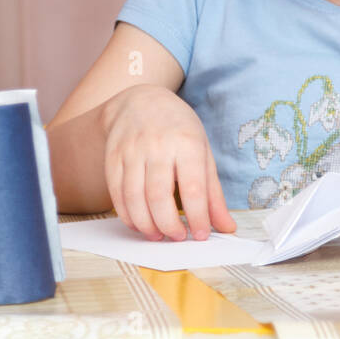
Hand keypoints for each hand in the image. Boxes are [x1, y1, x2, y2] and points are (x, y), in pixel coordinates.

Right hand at [100, 85, 236, 240]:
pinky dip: (127, 215)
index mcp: (187, 143)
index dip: (197, 217)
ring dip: (146, 225)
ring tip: (158, 235)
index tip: (200, 235)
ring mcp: (132, 151)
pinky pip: (116, 193)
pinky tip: (139, 224)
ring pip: (134, 198)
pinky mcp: (112, 158)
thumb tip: (226, 227)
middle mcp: (157, 146)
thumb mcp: (203, 152)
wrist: (141, 101)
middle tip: (177, 237)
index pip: (193, 188)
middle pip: (159, 196)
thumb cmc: (179, 130)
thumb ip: (213, 193)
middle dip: (168, 225)